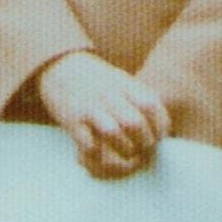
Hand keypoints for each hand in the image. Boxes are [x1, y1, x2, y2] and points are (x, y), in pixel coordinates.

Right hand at [35, 52, 170, 179]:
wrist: (59, 67)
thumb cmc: (97, 81)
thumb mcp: (121, 81)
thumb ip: (140, 99)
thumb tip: (162, 129)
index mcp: (124, 84)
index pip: (151, 105)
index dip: (159, 125)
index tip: (159, 137)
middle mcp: (108, 94)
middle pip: (135, 123)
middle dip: (144, 143)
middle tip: (143, 150)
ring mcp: (89, 107)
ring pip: (113, 133)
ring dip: (124, 150)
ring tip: (127, 155)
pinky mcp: (72, 120)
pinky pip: (89, 143)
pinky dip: (99, 154)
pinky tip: (103, 153)